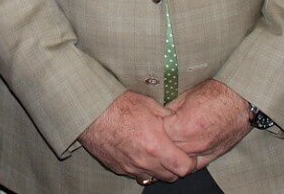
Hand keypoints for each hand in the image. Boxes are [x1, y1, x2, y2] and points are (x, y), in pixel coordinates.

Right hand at [79, 91, 195, 182]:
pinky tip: (141, 153)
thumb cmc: (121, 106)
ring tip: (158, 154)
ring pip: (153, 177)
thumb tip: (180, 122)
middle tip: (176, 155)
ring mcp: (130, 167)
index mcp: (156, 145)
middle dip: (176, 168)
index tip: (191, 156)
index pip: (183, 167)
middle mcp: (144, 161)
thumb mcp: (150, 105)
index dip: (191, 163)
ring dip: (159, 169)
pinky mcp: (119, 168)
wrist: (92, 113)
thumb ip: (168, 118)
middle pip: (170, 177)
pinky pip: (136, 174)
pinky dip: (143, 168)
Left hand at [162, 79, 251, 168]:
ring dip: (172, 152)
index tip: (152, 121)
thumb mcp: (187, 95)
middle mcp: (193, 144)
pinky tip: (181, 151)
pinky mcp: (212, 156)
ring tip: (168, 141)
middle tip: (157, 133)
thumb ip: (171, 109)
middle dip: (160, 141)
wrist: (241, 99)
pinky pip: (193, 165)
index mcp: (184, 126)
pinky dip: (185, 159)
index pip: (158, 133)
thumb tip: (159, 116)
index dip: (154, 126)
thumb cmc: (217, 92)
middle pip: (166, 150)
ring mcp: (203, 152)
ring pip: (178, 160)